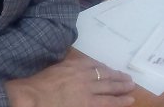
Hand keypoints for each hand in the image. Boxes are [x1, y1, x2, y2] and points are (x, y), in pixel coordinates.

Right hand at [5, 57, 134, 106]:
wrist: (35, 95)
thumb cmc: (40, 82)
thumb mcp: (55, 67)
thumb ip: (67, 66)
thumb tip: (73, 66)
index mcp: (74, 64)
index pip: (94, 64)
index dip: (104, 68)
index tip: (110, 70)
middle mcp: (83, 74)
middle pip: (104, 74)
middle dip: (117, 76)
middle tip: (127, 78)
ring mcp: (87, 89)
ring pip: (109, 86)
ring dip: (122, 86)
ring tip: (131, 86)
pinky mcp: (88, 103)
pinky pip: (108, 101)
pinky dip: (119, 100)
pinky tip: (128, 100)